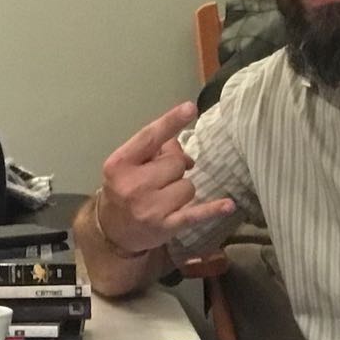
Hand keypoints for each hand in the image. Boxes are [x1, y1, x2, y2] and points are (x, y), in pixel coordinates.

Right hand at [97, 102, 234, 254]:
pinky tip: (228, 205)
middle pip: (175, 163)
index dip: (171, 122)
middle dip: (174, 168)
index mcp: (120, 164)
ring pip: (188, 186)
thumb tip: (183, 150)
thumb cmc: (122, 190)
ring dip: (181, 189)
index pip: (149, 137)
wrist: (112, 231)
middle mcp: (133, 185)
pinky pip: (195, 213)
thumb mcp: (127, 165)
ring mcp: (149, 207)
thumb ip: (153, 150)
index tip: (191, 108)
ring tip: (165, 198)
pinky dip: (212, 209)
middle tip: (161, 179)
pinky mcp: (165, 226)